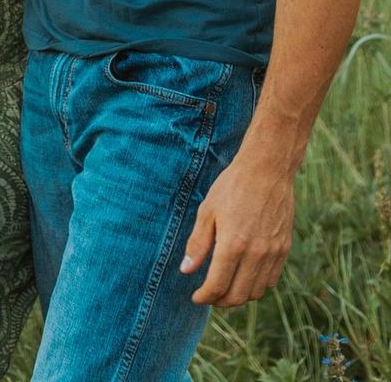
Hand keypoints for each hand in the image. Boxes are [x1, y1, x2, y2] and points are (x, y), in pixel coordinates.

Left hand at [181, 154, 293, 306]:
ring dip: (239, 295)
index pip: (217, 286)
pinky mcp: (284, 248)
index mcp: (232, 245)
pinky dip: (257, 286)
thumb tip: (186, 271)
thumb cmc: (232, 186)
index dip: (204, 297)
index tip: (196, 297)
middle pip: (238, 296)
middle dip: (220, 301)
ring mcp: (272, 253)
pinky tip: (246, 276)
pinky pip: (271, 280)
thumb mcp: (207, 211)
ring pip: (256, 292)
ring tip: (227, 287)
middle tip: (210, 295)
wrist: (267, 169)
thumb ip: (198, 244)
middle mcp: (255, 254)